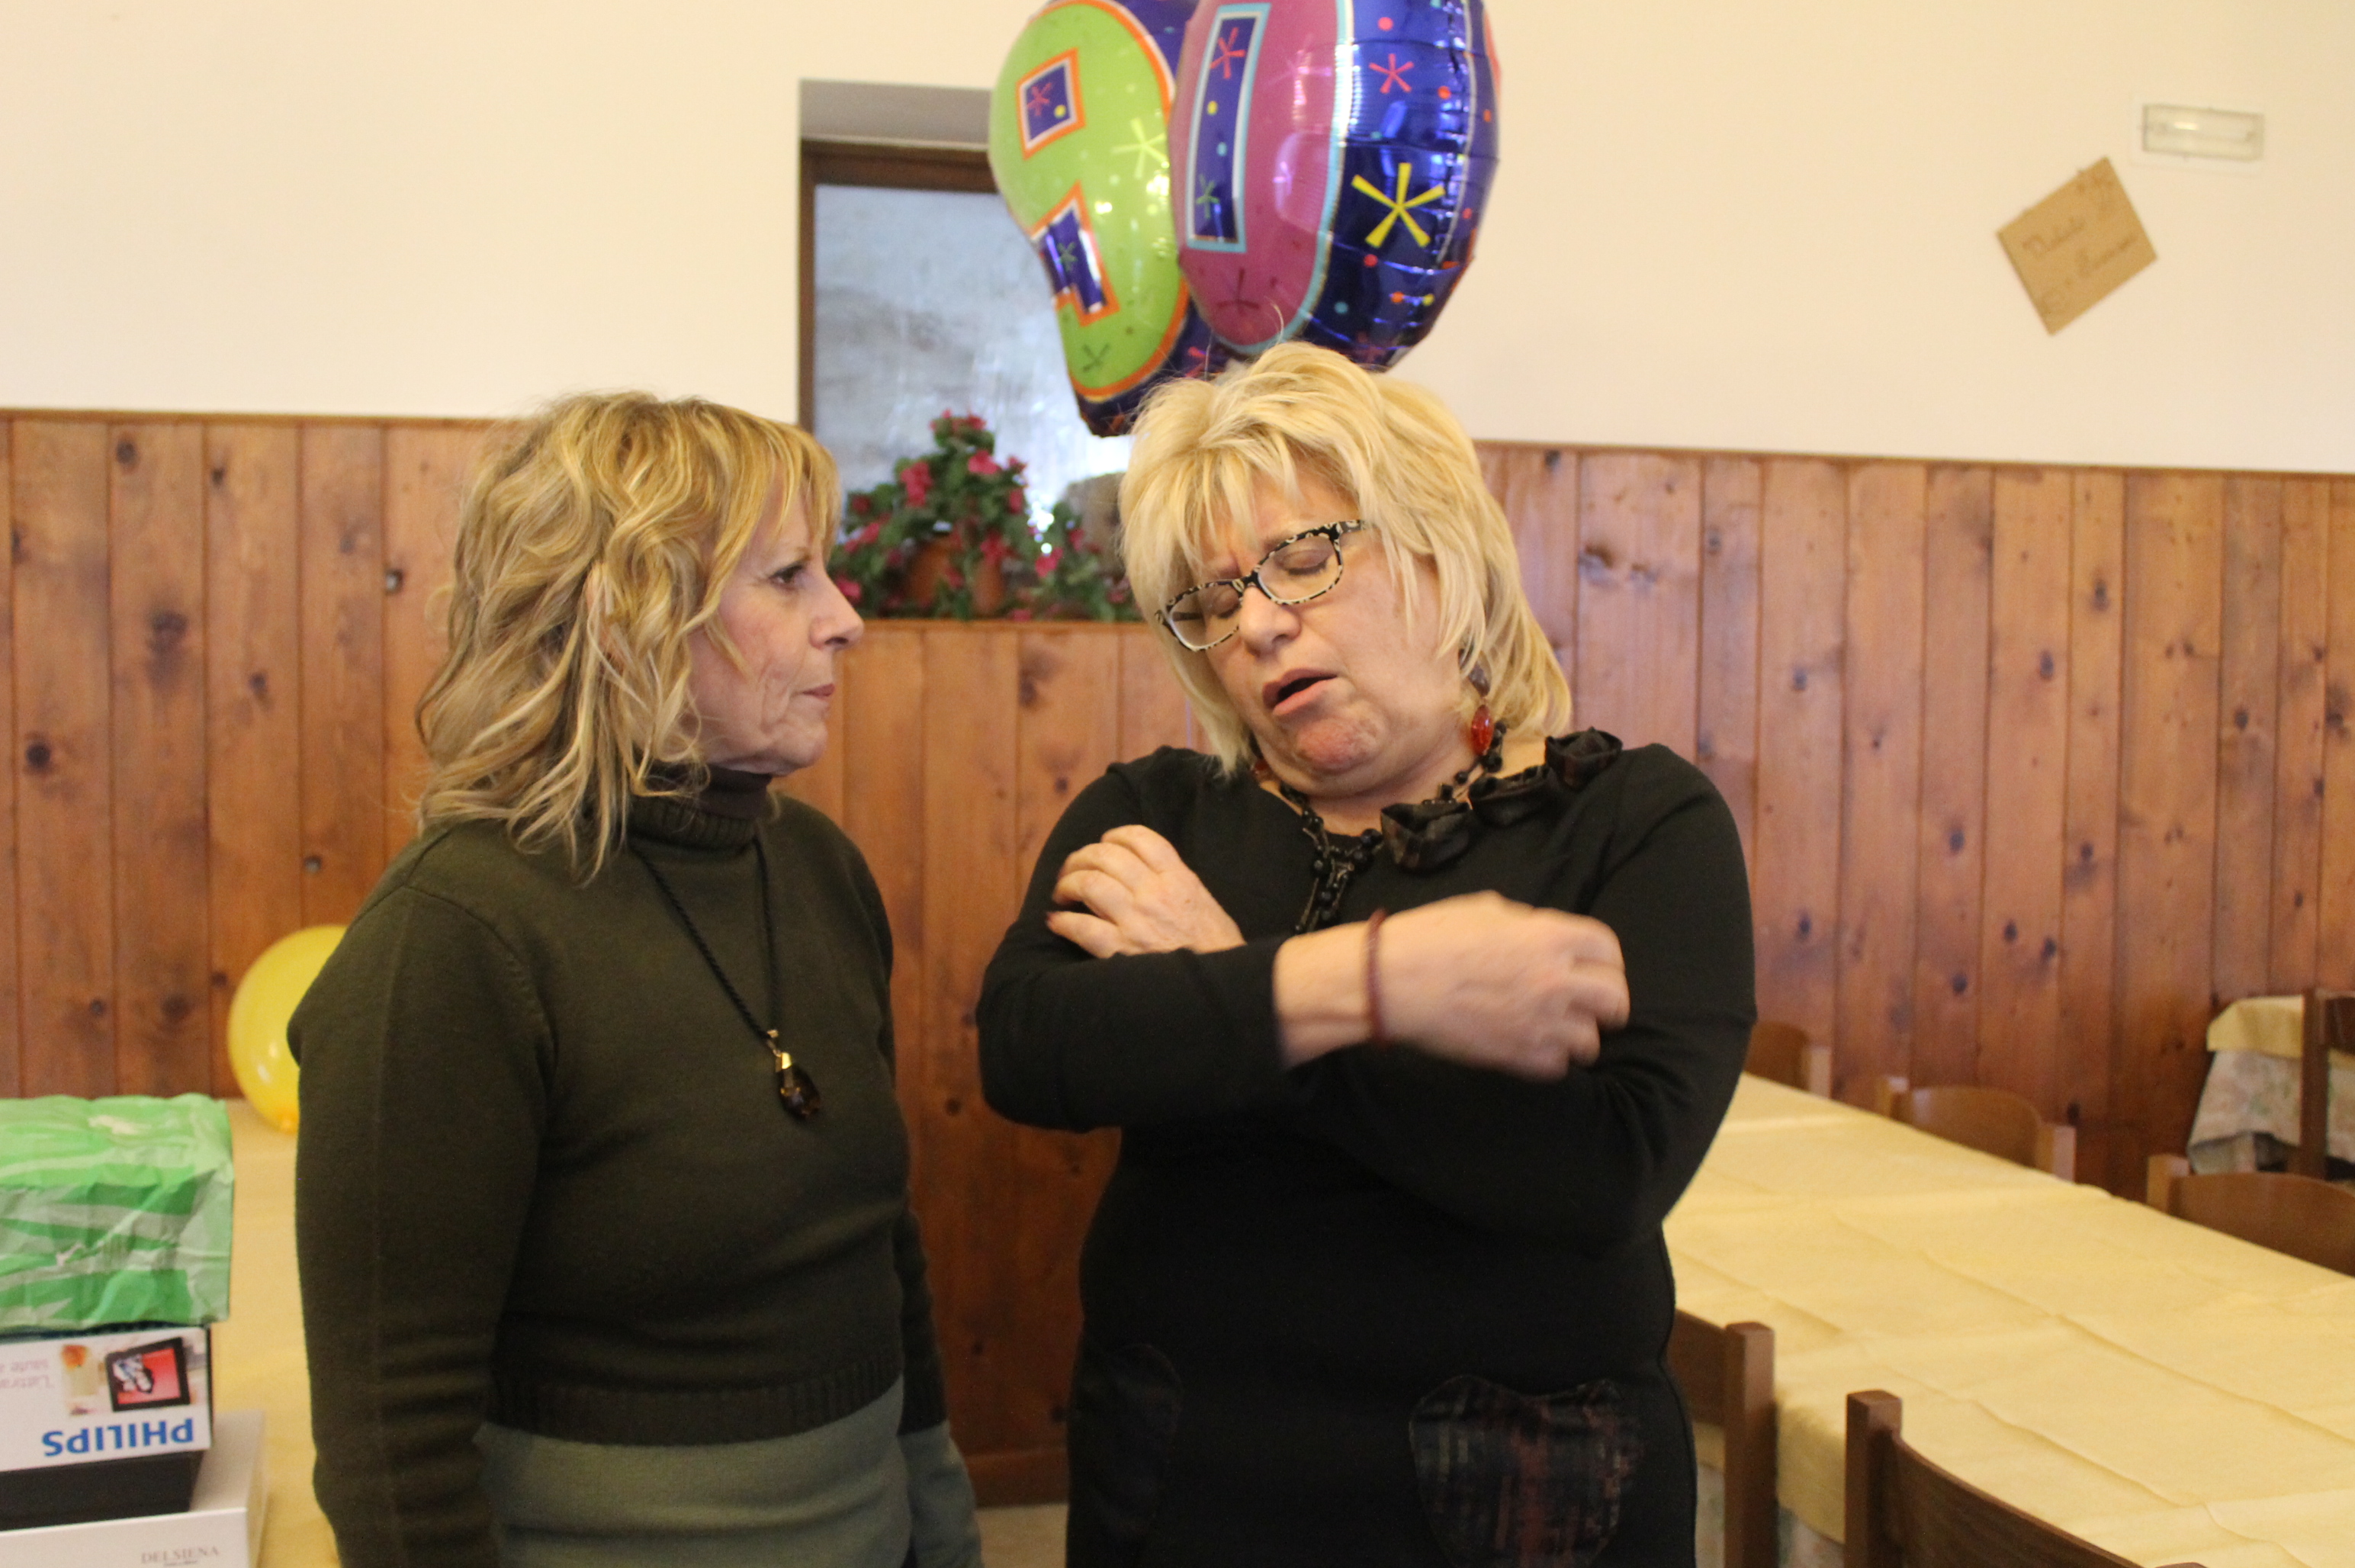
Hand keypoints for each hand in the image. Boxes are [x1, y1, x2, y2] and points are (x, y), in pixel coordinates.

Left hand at [1046, 825, 1245, 957]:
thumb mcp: (1203, 903)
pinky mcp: (1119, 951)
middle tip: (1072, 869)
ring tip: (1062, 893)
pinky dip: (1062, 922)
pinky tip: (1056, 921)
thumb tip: (1145, 871)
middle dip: (1081, 857)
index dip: (1114, 835)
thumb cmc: (1216, 949)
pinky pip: (1080, 927)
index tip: (1103, 844)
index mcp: (1178, 879)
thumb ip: (1176, 882)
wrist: (1221, 988)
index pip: (1139, 838)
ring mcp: (1135, 921)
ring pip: (1087, 883)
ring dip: (1066, 884)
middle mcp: (1154, 893)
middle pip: (1105, 855)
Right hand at [1375, 892, 1627, 1078]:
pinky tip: (1535, 1047)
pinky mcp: (1518, 1055)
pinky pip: (1559, 1067)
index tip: (1598, 968)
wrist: (1395, 981)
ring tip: (1560, 1031)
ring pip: (1591, 1041)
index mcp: (1549, 936)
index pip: (1608, 949)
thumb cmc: (1432, 937)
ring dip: (1579, 1036)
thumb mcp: (1486, 908)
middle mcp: (1555, 979)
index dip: (1606, 959)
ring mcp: (1539, 1022)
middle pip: (1614, 999)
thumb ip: (1527, 923)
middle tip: (1595, 1007)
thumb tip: (1541, 935)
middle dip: (1608, 1003)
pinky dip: (1552, 1060)